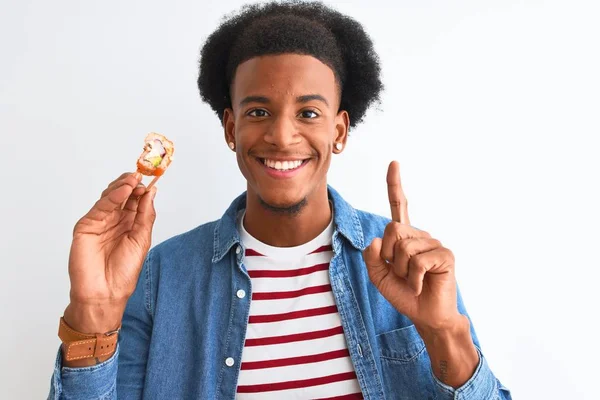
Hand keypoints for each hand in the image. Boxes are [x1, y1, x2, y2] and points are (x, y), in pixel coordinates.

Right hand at [63, 172, 156, 332]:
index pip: (136, 200)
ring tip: (134, 178)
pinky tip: (124, 189)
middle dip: (133, 183)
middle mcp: (115, 221)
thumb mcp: (142, 239)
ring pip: (111, 197)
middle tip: (143, 173)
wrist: (105, 291)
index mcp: (130, 224)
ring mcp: (100, 222)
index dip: (143, 188)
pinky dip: (112, 196)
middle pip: (123, 196)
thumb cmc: (124, 271)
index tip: (153, 177)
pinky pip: (101, 207)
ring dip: (123, 186)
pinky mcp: (86, 225)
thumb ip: (145, 215)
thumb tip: (151, 192)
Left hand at [362, 161, 459, 330]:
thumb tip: (375, 240)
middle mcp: (420, 235)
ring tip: (413, 281)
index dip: (395, 185)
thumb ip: (372, 258)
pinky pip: (417, 262)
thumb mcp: (378, 277)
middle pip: (392, 230)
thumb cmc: (405, 294)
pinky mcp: (445, 255)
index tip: (394, 163)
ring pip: (403, 248)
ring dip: (401, 271)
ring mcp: (434, 243)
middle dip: (388, 257)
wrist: (425, 316)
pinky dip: (413, 279)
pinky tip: (421, 285)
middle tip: (401, 274)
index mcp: (404, 237)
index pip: (399, 207)